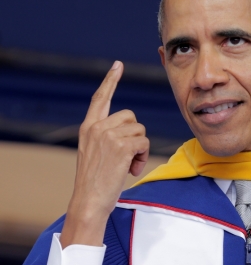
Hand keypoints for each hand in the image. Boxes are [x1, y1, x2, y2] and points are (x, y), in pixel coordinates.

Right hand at [60, 61, 149, 247]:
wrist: (88, 201)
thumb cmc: (95, 181)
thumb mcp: (93, 152)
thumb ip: (106, 136)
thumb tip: (131, 128)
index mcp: (88, 128)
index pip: (100, 98)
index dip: (110, 81)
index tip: (117, 65)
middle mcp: (96, 127)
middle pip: (130, 116)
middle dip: (135, 135)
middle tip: (128, 156)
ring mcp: (108, 135)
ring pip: (140, 129)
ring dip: (140, 148)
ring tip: (129, 164)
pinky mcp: (121, 146)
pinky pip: (144, 142)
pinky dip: (143, 156)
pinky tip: (132, 169)